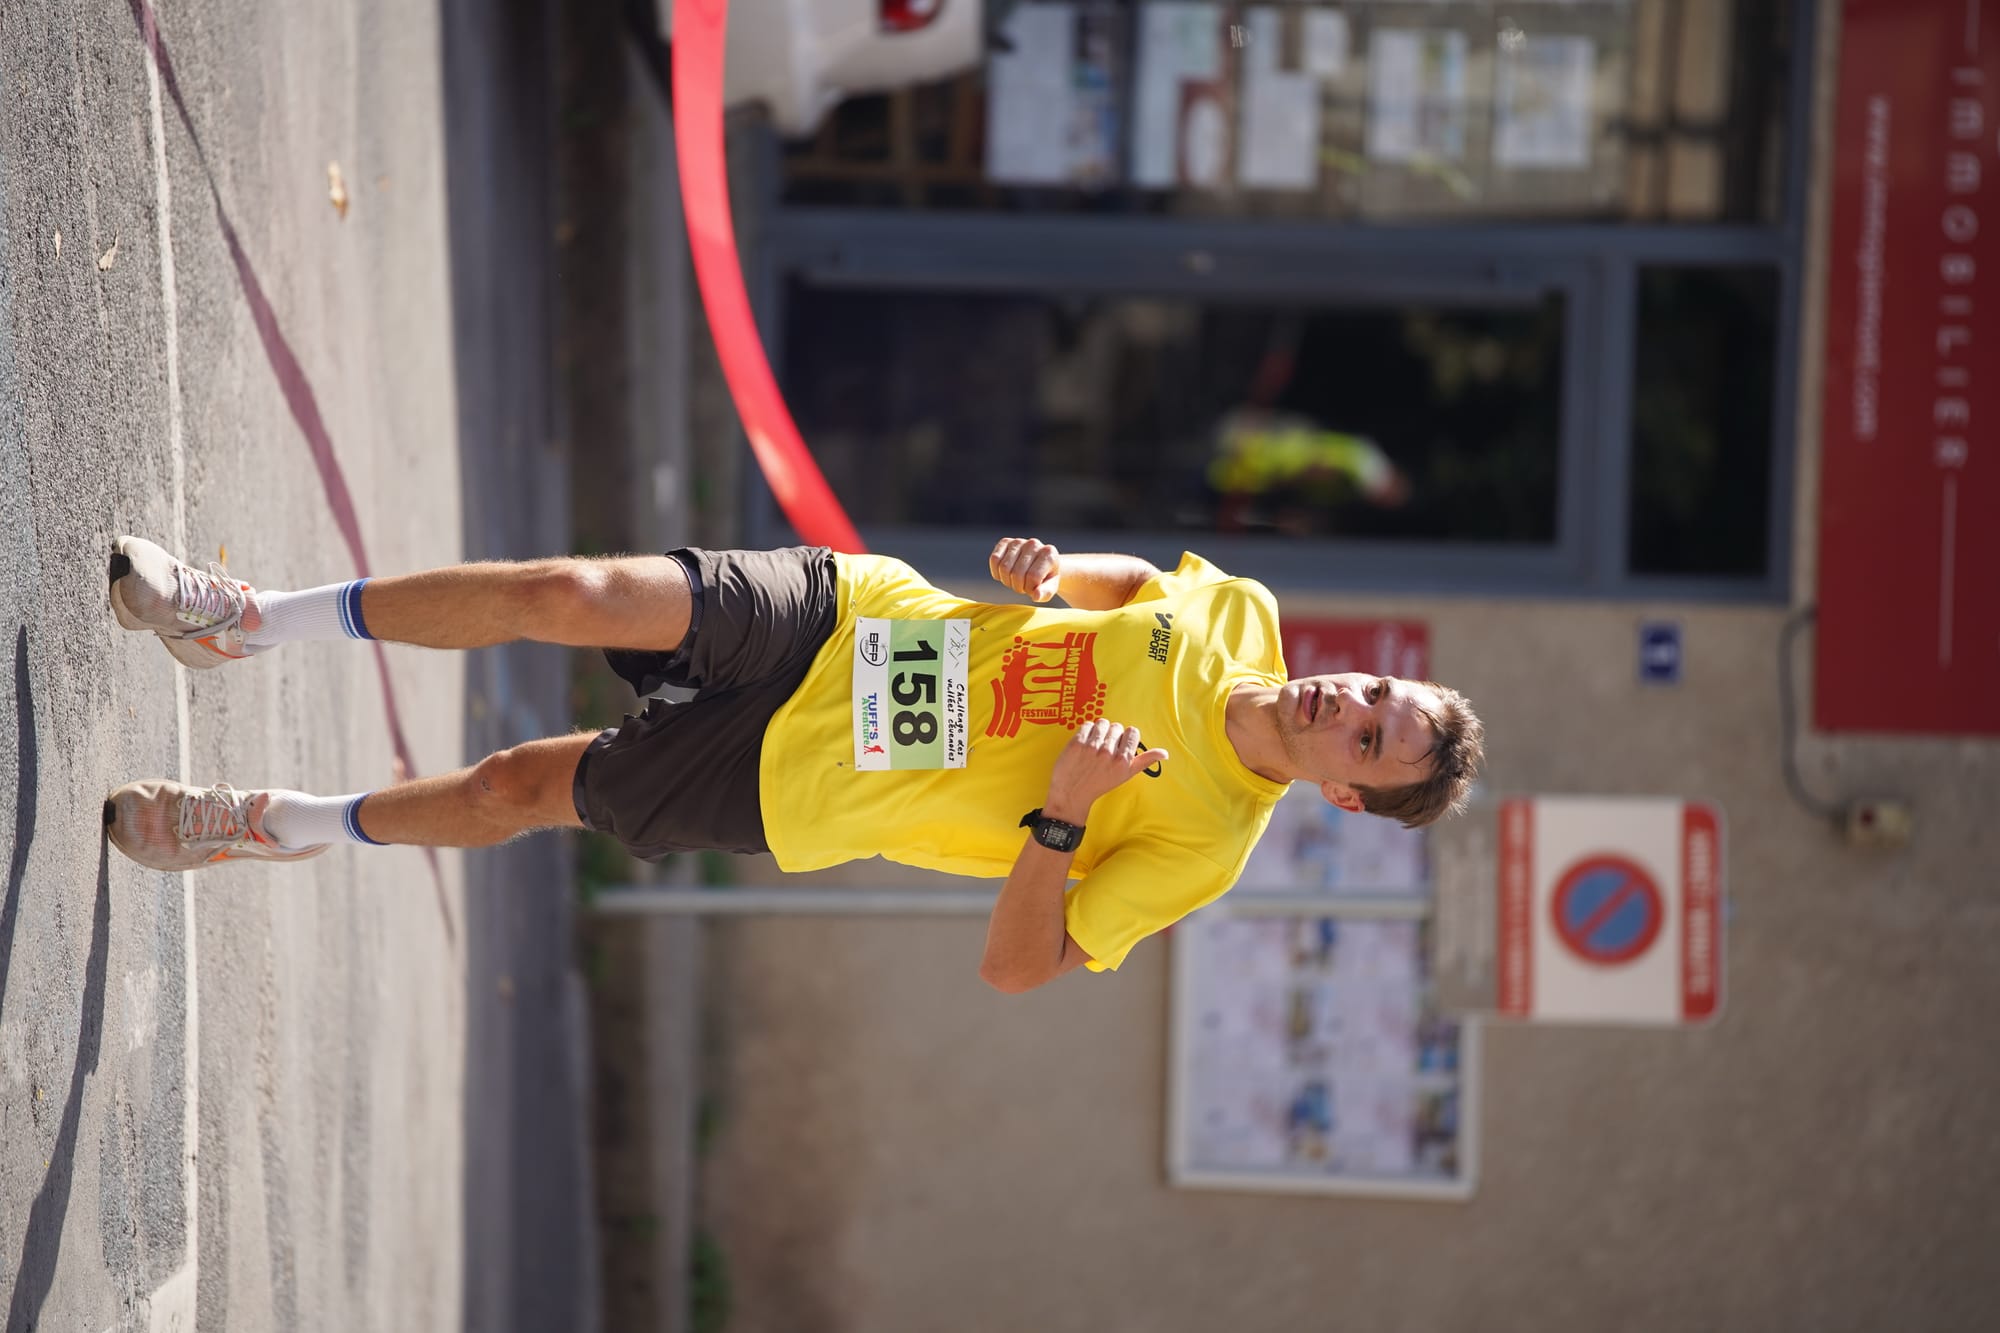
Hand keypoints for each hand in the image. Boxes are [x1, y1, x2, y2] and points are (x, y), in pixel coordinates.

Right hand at [989, 537, 1060, 602]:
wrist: (1042, 564)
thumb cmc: (1046, 577)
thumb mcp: (1050, 587)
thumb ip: (1045, 593)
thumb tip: (1036, 596)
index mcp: (1048, 553)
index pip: (1032, 577)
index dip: (1030, 589)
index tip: (1034, 589)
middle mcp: (1033, 544)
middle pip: (1016, 574)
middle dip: (1018, 587)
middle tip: (1024, 586)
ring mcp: (1019, 541)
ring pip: (1004, 568)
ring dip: (1007, 581)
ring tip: (1016, 581)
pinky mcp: (1006, 542)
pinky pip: (994, 559)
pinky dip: (996, 572)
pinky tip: (1005, 576)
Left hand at [1042, 720, 1168, 823]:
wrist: (1072, 794)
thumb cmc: (1100, 784)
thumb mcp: (1126, 775)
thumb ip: (1145, 761)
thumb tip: (1165, 754)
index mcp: (1123, 761)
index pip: (1132, 732)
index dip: (1126, 737)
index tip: (1120, 744)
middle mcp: (1109, 753)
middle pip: (1117, 726)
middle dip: (1112, 734)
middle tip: (1105, 747)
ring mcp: (1092, 747)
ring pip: (1102, 723)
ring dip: (1099, 731)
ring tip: (1095, 744)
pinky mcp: (1077, 743)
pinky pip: (1087, 724)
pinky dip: (1086, 731)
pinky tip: (1085, 742)